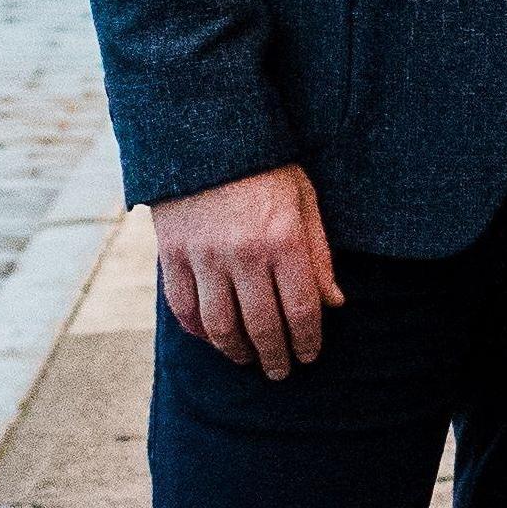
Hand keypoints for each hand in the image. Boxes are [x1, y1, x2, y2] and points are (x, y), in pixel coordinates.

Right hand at [156, 164, 340, 378]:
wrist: (205, 135)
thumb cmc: (266, 168)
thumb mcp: (305, 201)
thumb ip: (319, 254)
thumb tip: (334, 304)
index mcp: (283, 239)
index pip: (301, 309)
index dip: (309, 340)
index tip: (311, 356)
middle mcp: (243, 254)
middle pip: (263, 325)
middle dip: (276, 356)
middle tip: (282, 372)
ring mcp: (204, 256)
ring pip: (221, 325)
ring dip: (237, 351)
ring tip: (248, 359)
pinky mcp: (172, 254)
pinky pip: (184, 308)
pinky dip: (199, 331)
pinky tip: (214, 338)